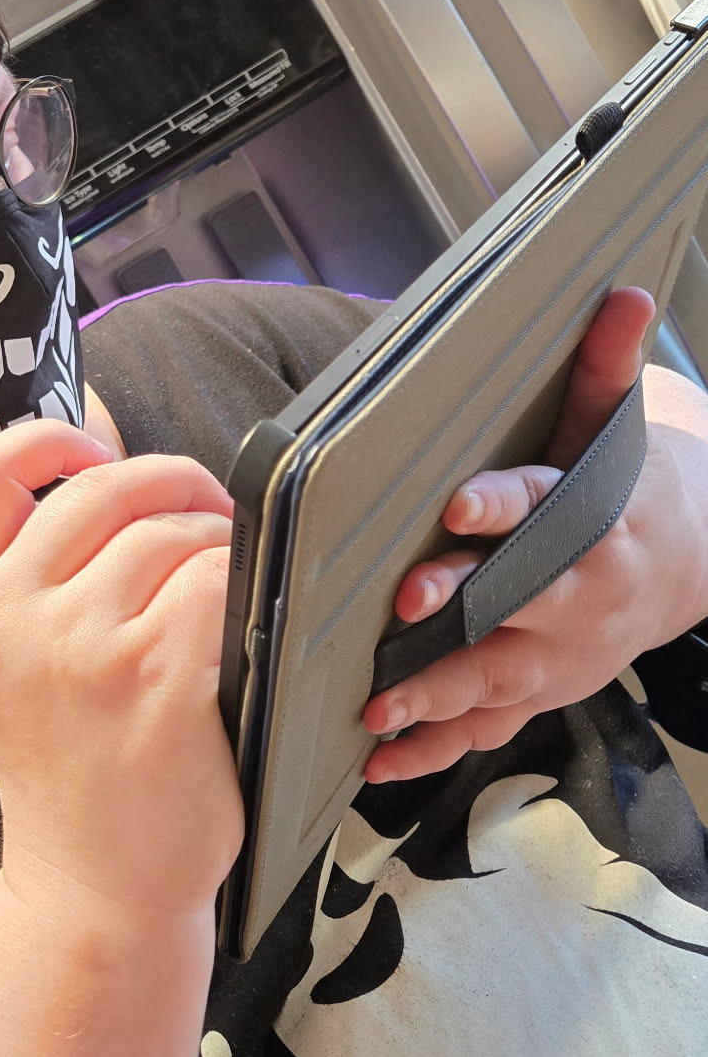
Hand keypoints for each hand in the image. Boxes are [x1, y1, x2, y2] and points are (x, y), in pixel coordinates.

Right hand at [0, 420, 243, 921]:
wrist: (91, 892)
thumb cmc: (74, 781)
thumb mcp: (15, 677)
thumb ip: (38, 588)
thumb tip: (119, 490)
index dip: (44, 438)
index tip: (94, 448)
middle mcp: (19, 618)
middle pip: (102, 488)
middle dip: (174, 482)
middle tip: (210, 513)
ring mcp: (86, 648)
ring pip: (171, 532)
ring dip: (218, 540)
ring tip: (232, 581)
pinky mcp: (158, 680)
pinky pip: (216, 582)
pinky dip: (243, 584)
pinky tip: (245, 621)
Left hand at [363, 287, 707, 782]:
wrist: (684, 568)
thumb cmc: (629, 493)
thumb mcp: (619, 429)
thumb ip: (606, 370)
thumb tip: (621, 294)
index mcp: (590, 524)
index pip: (540, 508)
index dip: (499, 507)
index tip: (456, 505)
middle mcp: (575, 597)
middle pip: (514, 606)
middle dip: (460, 610)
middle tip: (403, 610)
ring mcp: (557, 656)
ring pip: (495, 680)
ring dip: (436, 695)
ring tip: (378, 708)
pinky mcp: (539, 693)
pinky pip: (486, 729)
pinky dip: (435, 750)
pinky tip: (382, 763)